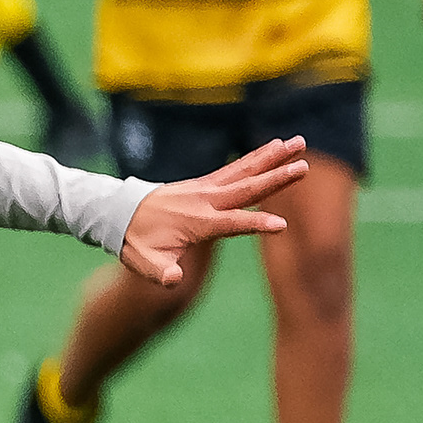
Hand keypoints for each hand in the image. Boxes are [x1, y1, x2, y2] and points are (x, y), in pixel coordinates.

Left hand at [118, 135, 305, 286]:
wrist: (118, 214)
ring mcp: (206, 188)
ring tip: (300, 142)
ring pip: (245, 170)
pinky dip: (257, 156)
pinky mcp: (206, 182)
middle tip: (304, 167)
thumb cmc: (136, 243)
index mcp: (197, 222)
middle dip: (275, 179)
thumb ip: (160, 271)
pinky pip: (236, 167)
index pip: (232, 223)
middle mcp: (205, 200)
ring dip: (273, 156)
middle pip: (246, 189)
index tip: (281, 226)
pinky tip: (276, 145)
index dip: (255, 224)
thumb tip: (173, 279)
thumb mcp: (143, 263)